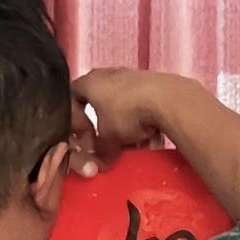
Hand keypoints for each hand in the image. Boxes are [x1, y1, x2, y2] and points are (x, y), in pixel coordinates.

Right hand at [72, 70, 205, 169]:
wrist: (167, 100)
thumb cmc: (126, 113)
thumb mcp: (107, 138)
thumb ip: (99, 151)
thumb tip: (98, 165)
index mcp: (90, 81)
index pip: (72, 97)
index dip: (75, 120)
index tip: (84, 137)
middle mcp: (109, 74)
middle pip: (100, 105)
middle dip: (104, 128)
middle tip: (110, 144)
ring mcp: (132, 77)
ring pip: (122, 107)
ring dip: (125, 128)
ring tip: (133, 144)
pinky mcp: (153, 83)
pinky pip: (141, 106)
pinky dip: (142, 122)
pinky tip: (150, 137)